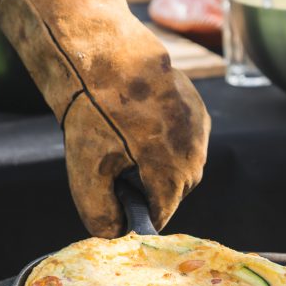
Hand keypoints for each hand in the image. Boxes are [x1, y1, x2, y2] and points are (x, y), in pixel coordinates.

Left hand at [0, 0, 209, 236]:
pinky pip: (183, 140)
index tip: (114, 202)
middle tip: (113, 168)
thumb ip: (99, 213)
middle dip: (145, 188)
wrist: (99, 51)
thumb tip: (113, 233)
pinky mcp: (196, 107)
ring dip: (156, 164)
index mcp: (174, 171)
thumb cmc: (91, 111)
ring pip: (180, 165)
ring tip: (123, 144)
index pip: (159, 215)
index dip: (134, 215)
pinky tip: (136, 126)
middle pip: (173, 191)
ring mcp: (199, 126)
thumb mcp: (86, 170)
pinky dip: (163, 141)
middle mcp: (196, 151)